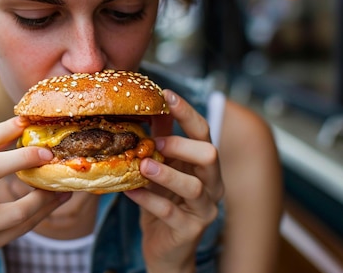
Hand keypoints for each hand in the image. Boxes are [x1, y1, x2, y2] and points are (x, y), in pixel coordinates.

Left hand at [124, 90, 223, 272]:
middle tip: (155, 142)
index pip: (204, 131)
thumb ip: (162, 140)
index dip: (187, 112)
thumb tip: (153, 106)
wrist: (166, 248)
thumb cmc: (164, 202)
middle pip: (210, 155)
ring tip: (143, 165)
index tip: (166, 94)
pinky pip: (169, 212)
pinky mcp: (189, 229)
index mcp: (206, 165)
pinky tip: (129, 190)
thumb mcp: (164, 167)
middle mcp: (212, 184)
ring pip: (194, 186)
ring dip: (167, 173)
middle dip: (181, 145)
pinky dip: (148, 198)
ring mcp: (203, 209)